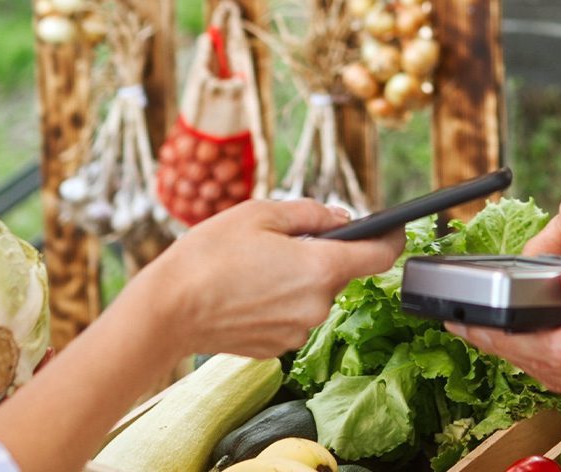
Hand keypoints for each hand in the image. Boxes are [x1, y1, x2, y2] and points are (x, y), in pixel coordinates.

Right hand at [132, 199, 404, 358]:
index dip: (391, 237)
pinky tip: (247, 291)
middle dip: (321, 255)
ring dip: (297, 280)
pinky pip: (291, 316)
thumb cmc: (208, 256)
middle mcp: (317, 305)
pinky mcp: (277, 347)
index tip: (392, 227)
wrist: (167, 310)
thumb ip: (311, 214)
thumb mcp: (260, 214)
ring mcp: (297, 331)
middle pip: (339, 274)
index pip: (380, 255)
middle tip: (283, 241)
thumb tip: (341, 219)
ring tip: (254, 267)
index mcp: (321, 269)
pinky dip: (279, 302)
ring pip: (313, 296)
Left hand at [449, 244, 560, 410]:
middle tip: (464, 325)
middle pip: (549, 368)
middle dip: (501, 347)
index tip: (475, 320)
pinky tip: (527, 349)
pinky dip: (545, 369)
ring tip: (484, 334)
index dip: (509, 336)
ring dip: (517, 360)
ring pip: (558, 382)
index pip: (557, 345)